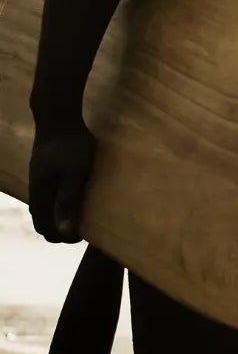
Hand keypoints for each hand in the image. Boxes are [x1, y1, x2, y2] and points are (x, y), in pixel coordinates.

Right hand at [28, 121, 96, 242]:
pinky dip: (57, 205)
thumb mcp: (76, 173)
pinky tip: (73, 199)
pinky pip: (46, 196)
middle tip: (85, 230)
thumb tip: (66, 232)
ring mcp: (38, 180)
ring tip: (81, 217)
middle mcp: (35, 190)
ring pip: (43, 209)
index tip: (84, 235)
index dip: (63, 237)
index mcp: (41, 195)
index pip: (45, 228)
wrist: (58, 117)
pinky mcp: (44, 172)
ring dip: (58, 218)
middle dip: (60, 230)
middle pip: (41, 221)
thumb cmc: (72, 144)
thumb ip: (69, 200)